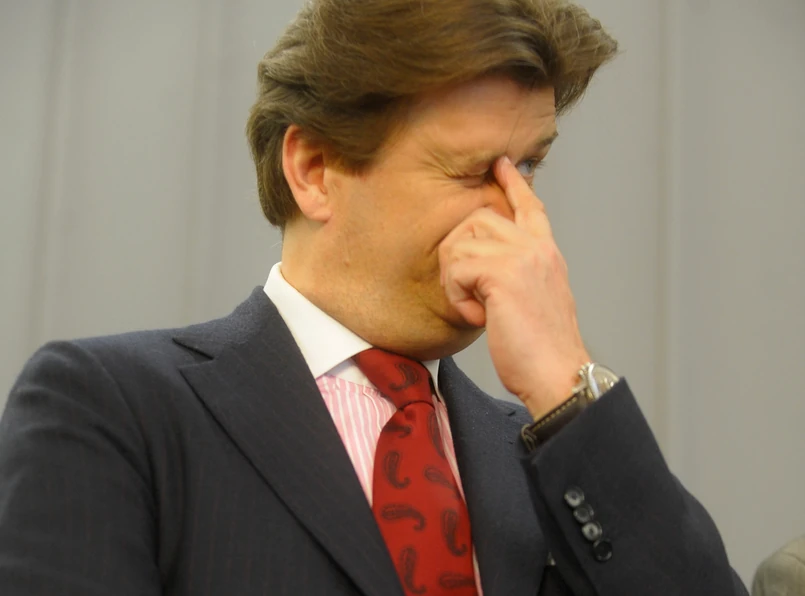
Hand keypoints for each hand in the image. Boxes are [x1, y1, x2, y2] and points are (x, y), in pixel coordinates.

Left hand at [438, 157, 589, 418]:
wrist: (557, 374)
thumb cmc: (542, 350)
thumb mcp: (534, 301)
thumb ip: (517, 275)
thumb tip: (483, 269)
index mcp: (546, 254)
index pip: (530, 207)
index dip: (513, 183)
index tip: (502, 164)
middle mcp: (536, 248)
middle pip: (477, 218)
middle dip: (458, 252)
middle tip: (466, 292)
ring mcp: (521, 258)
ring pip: (461, 242)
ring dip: (455, 278)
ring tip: (476, 308)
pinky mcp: (502, 274)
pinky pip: (457, 269)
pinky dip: (457, 297)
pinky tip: (477, 317)